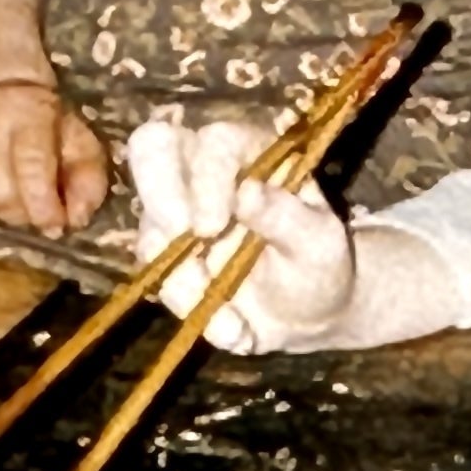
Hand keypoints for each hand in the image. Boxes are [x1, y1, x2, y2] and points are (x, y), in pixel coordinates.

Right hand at [0, 79, 109, 233]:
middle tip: (31, 214)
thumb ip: (87, 181)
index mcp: (28, 111)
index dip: (43, 206)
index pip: (31, 167)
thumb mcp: (80, 141)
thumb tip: (75, 220)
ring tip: (8, 202)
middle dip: (19, 215)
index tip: (54, 225)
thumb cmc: (46, 122)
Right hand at [125, 117, 359, 352]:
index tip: (213, 226)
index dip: (205, 178)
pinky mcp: (167, 259)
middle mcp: (206, 174)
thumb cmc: (320, 263)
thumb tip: (246, 192)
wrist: (310, 314)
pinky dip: (192, 310)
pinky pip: (158, 279)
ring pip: (150, 229)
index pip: (214, 140)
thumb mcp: (320, 242)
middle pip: (152, 149)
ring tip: (233, 319)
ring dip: (184, 280)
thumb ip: (286, 216)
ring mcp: (179, 215)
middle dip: (160, 198)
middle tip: (186, 242)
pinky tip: (235, 330)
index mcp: (251, 154)